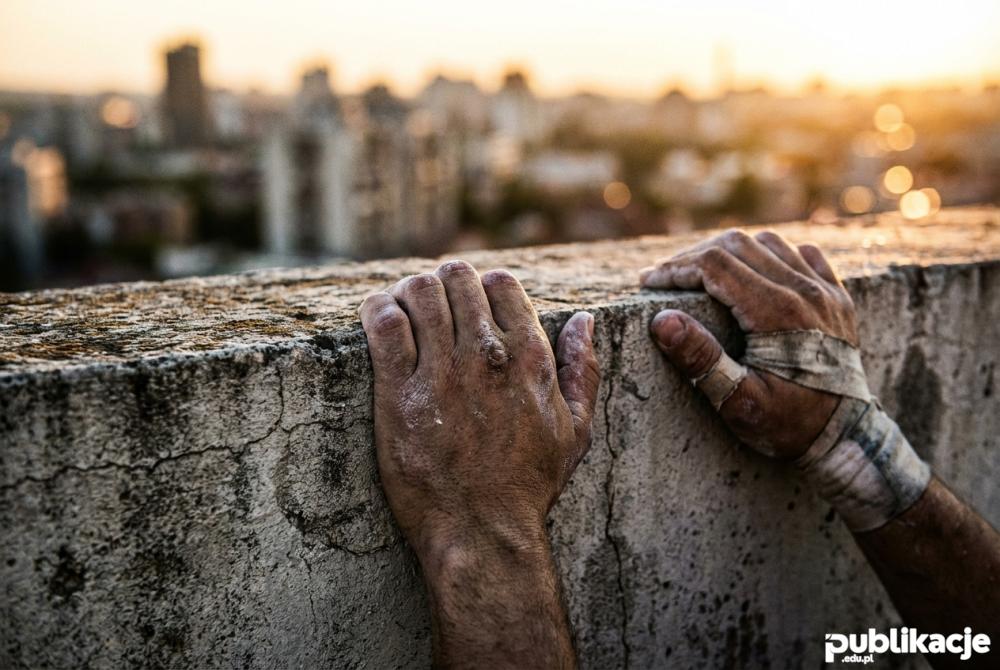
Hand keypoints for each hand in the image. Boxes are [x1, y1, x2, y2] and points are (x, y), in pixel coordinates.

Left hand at [360, 260, 598, 668]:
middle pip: (457, 279)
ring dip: (409, 290)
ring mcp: (441, 373)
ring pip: (419, 292)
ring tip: (404, 305)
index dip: (484, 284)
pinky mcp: (399, 394)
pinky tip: (381, 317)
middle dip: (444, 281)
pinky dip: (379, 309)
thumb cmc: (528, 485)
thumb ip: (582, 370)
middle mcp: (486, 356)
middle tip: (434, 299)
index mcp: (529, 359)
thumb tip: (585, 320)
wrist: (480, 531)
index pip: (502, 283)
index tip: (471, 300)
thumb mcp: (576, 430)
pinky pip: (384, 325)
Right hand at [641, 229, 857, 458]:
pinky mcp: (838, 298)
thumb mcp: (739, 402)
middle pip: (738, 245)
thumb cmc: (789, 426)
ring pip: (768, 243)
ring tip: (700, 274)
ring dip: (730, 251)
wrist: (848, 439)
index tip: (647, 282)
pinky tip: (753, 272)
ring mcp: (826, 292)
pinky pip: (803, 254)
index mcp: (778, 312)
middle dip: (693, 256)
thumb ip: (701, 359)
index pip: (715, 265)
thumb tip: (662, 320)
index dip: (674, 269)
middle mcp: (805, 292)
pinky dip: (771, 255)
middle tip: (665, 278)